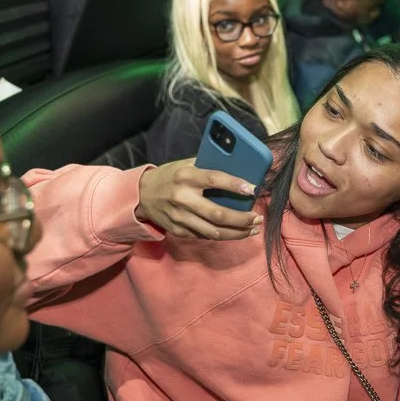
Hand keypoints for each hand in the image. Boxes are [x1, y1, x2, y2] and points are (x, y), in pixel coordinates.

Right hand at [135, 159, 262, 239]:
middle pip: (218, 214)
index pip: (213, 179)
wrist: (141, 195)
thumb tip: (238, 167)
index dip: (234, 185)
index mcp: (185, 176)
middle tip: (258, 217)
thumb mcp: (185, 165)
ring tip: (253, 229)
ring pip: (214, 232)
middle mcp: (182, 198)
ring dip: (238, 232)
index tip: (253, 189)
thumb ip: (207, 166)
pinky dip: (224, 236)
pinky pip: (206, 236)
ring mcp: (180, 218)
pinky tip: (237, 232)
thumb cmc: (170, 176)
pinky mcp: (178, 231)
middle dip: (242, 219)